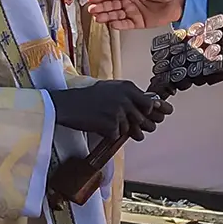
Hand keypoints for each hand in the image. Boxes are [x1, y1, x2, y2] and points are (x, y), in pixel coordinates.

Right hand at [50, 81, 172, 140]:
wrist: (68, 105)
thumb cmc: (89, 97)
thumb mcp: (111, 89)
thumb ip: (131, 96)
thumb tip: (154, 105)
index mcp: (128, 88)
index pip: (151, 103)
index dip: (153, 112)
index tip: (152, 116)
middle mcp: (126, 99)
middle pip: (145, 119)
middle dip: (142, 126)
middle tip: (135, 127)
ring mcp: (119, 112)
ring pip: (132, 130)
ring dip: (125, 131)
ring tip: (112, 125)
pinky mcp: (111, 125)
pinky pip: (117, 135)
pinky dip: (110, 134)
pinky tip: (100, 127)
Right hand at [84, 0, 184, 29]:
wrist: (178, 3)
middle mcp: (128, 1)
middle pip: (110, 4)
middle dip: (100, 6)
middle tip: (91, 8)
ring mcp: (131, 12)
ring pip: (115, 14)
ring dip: (105, 16)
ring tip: (98, 17)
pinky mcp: (137, 22)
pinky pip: (125, 24)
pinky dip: (118, 24)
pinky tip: (111, 23)